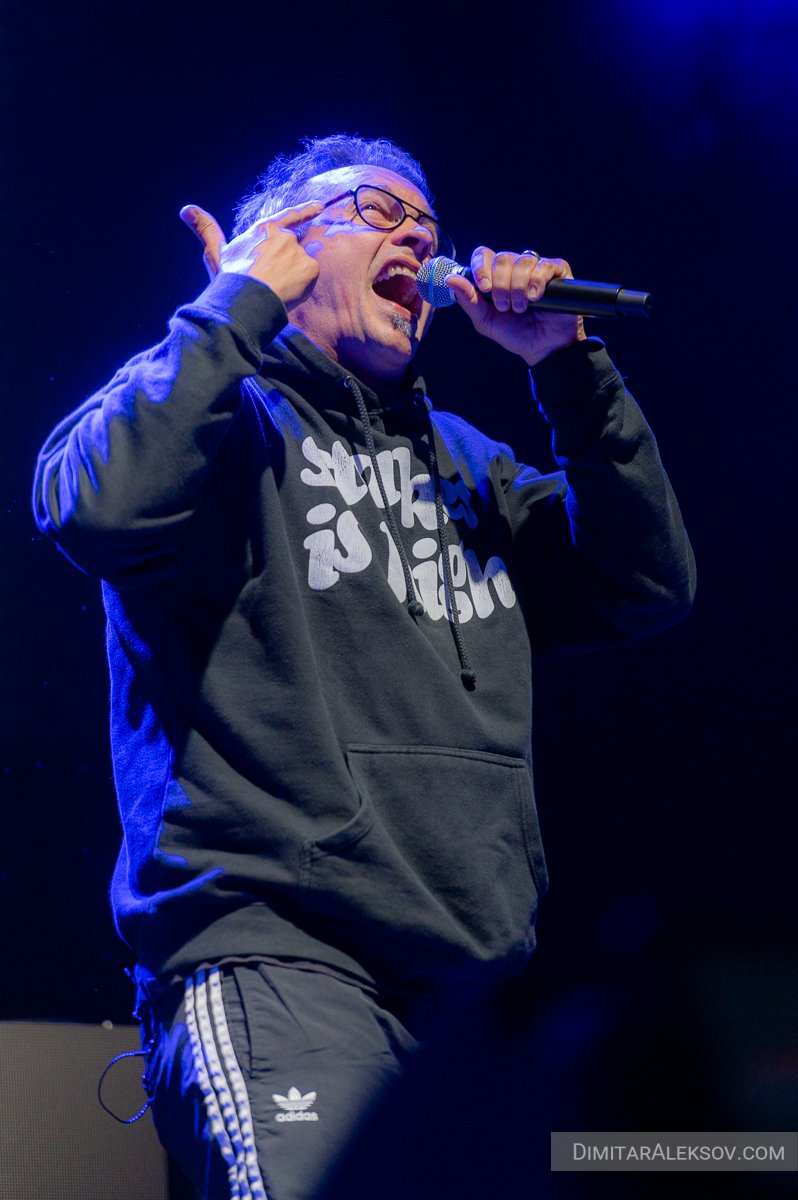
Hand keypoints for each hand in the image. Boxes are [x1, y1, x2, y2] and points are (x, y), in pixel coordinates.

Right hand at [179, 200, 325, 309]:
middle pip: (293, 251)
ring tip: (276, 290)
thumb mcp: (216, 252)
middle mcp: (283, 236)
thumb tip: (186, 209)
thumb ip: (205, 229)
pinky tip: (287, 294)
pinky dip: (302, 287)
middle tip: (272, 283)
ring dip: (293, 277)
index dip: (305, 211)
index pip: (289, 217)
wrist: (246, 300)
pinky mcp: (310, 268)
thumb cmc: (230, 278)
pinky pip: (310, 278)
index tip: (320, 206)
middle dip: (287, 265)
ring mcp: (298, 251)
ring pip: (301, 266)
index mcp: (264, 230)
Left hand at [445, 248, 585, 366]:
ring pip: (523, 261)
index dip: (482, 267)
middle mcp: (516, 268)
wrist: (544, 349)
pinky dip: (537, 282)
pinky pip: (545, 265)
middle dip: (501, 285)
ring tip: (522, 307)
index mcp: (496, 276)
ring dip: (518, 287)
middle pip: (502, 258)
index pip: (484, 255)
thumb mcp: (486, 321)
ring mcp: (537, 268)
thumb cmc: (516, 335)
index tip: (485, 288)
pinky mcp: (557, 272)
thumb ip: (469, 300)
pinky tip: (536, 298)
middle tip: (506, 306)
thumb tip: (450, 279)